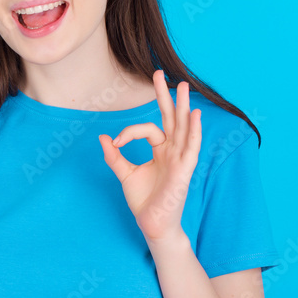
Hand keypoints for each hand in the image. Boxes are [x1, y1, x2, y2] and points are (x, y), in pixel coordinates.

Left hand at [98, 70, 201, 244]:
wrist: (152, 224)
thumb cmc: (143, 201)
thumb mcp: (125, 174)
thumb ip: (115, 156)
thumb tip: (103, 138)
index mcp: (162, 151)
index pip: (149, 129)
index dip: (129, 132)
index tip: (114, 142)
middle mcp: (173, 152)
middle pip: (172, 119)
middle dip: (166, 97)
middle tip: (159, 73)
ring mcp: (180, 160)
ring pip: (184, 128)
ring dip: (183, 107)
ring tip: (183, 86)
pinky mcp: (184, 171)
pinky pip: (191, 148)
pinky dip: (194, 131)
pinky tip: (194, 115)